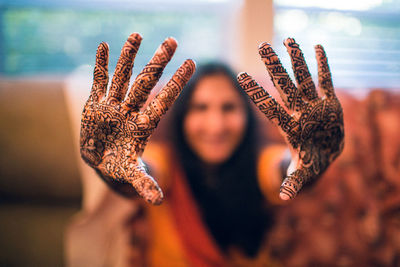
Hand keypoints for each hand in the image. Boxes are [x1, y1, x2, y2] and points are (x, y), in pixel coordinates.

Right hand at [80, 33, 194, 204]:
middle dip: (157, 63)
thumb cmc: (119, 166)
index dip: (177, 84)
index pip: (163, 100)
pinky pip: (99, 81)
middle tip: (172, 41)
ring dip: (128, 57)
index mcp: (142, 125)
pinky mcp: (96, 104)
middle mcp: (131, 110)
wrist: (100, 160)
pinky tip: (104, 46)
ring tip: (137, 34)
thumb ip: (144, 183)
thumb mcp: (129, 174)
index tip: (192, 63)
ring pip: (123, 77)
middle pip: (146, 83)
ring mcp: (114, 105)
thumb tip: (159, 201)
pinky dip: (100, 65)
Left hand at [237, 38, 343, 199]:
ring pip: (303, 78)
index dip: (256, 93)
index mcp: (290, 126)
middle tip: (261, 45)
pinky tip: (318, 47)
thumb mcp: (303, 173)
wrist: (324, 155)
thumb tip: (284, 198)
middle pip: (284, 85)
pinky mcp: (328, 102)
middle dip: (274, 66)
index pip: (269, 107)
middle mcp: (298, 111)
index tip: (240, 76)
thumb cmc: (310, 164)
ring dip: (297, 59)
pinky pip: (326, 79)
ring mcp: (313, 105)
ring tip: (288, 38)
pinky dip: (323, 65)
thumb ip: (293, 182)